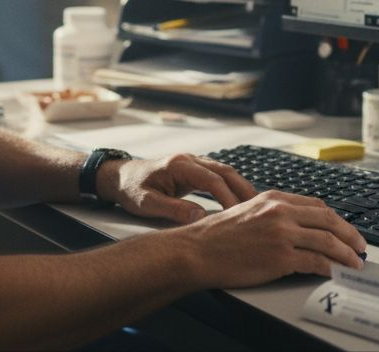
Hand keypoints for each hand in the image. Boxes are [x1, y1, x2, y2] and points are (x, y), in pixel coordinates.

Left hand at [100, 153, 255, 223]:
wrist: (119, 177)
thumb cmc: (131, 190)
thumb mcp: (147, 204)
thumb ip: (172, 210)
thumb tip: (200, 217)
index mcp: (179, 165)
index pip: (212, 180)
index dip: (228, 198)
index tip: (239, 215)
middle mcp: (190, 160)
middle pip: (226, 172)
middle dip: (243, 191)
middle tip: (259, 212)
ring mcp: (194, 163)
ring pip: (226, 173)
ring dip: (241, 189)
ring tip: (256, 210)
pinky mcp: (195, 171)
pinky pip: (220, 177)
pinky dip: (233, 189)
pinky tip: (242, 204)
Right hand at [182, 191, 367, 287]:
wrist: (198, 250)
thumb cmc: (217, 236)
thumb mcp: (247, 211)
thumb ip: (272, 214)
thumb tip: (296, 226)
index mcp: (274, 198)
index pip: (316, 206)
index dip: (336, 220)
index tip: (344, 230)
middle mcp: (281, 212)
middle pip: (329, 220)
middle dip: (350, 235)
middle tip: (360, 246)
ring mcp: (282, 234)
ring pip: (328, 241)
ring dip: (347, 254)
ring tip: (355, 263)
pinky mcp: (281, 257)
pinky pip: (316, 262)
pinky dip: (332, 268)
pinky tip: (336, 272)